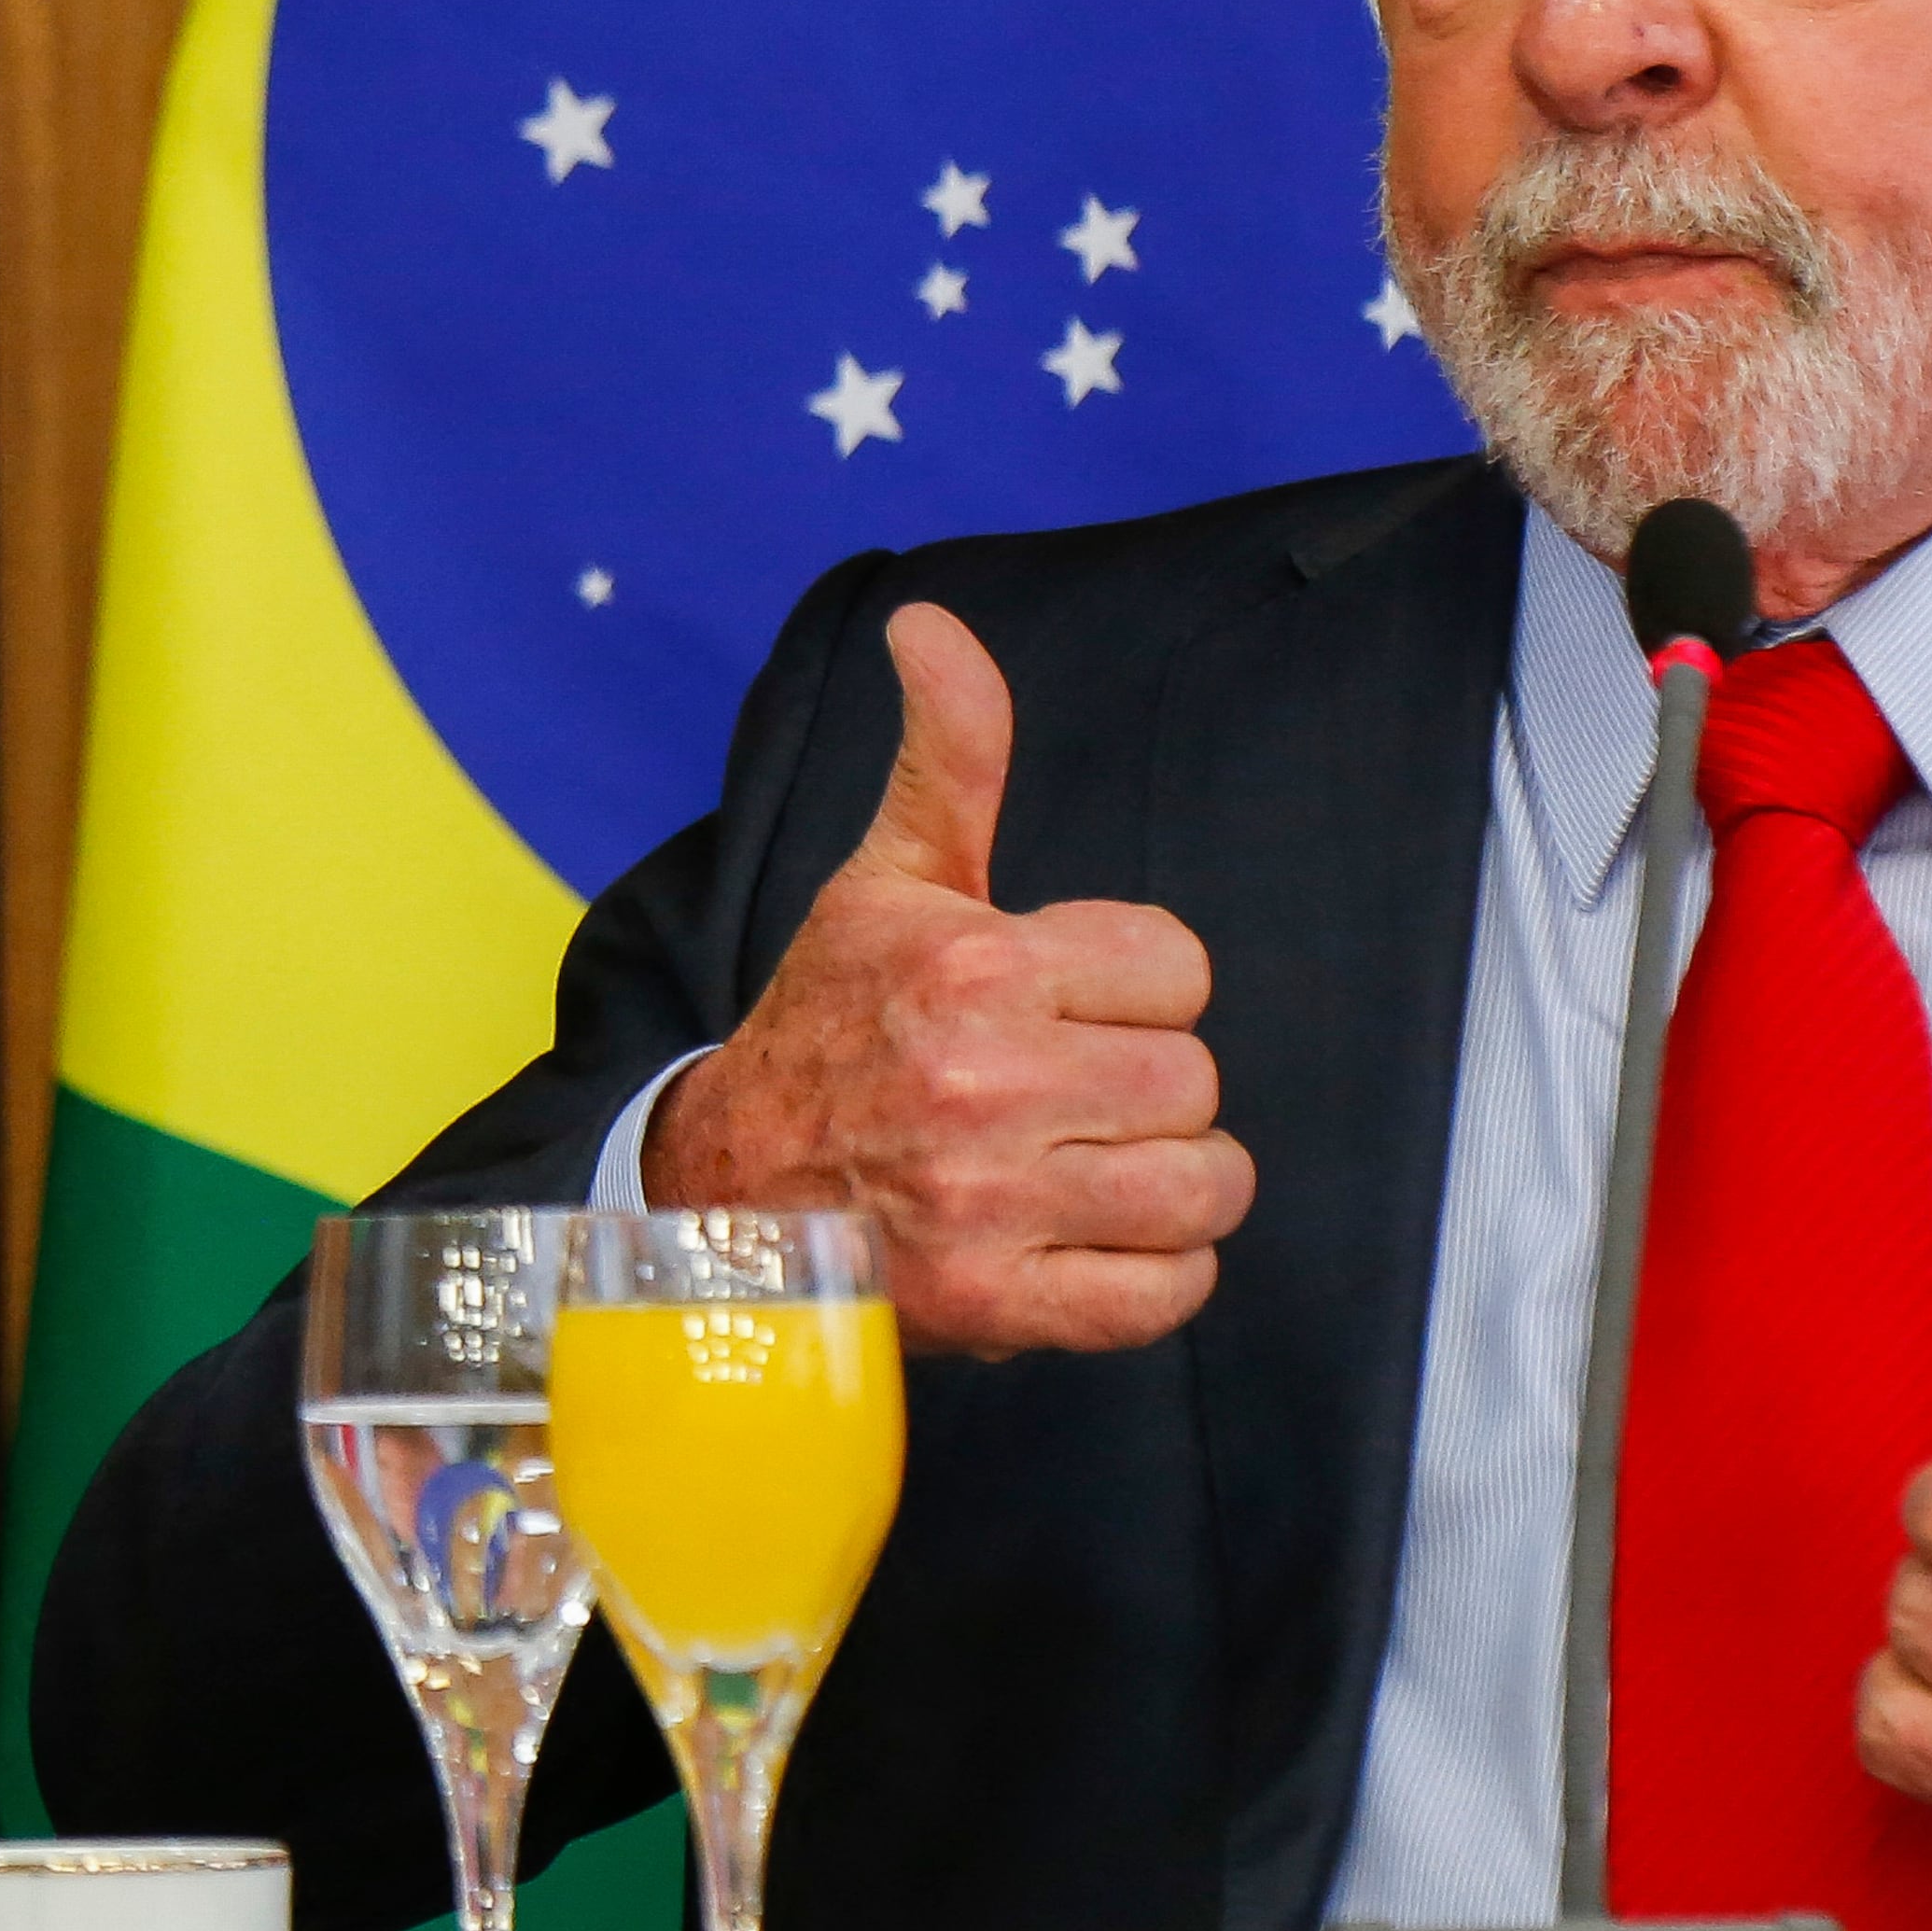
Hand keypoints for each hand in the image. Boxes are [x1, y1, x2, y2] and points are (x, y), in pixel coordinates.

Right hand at [643, 601, 1253, 1354]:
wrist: (727, 1193)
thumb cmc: (829, 1027)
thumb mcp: (887, 881)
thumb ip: (950, 754)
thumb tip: (930, 623)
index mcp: (973, 967)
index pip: (1177, 966)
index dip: (1136, 988)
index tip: (1068, 1007)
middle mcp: (982, 1083)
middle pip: (1196, 1078)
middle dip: (1151, 1086)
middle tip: (1075, 1094)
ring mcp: (991, 1203)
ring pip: (1204, 1184)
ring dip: (1171, 1183)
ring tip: (1097, 1168)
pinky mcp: (998, 1307)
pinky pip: (1167, 1291)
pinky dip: (1159, 1276)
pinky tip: (1102, 1243)